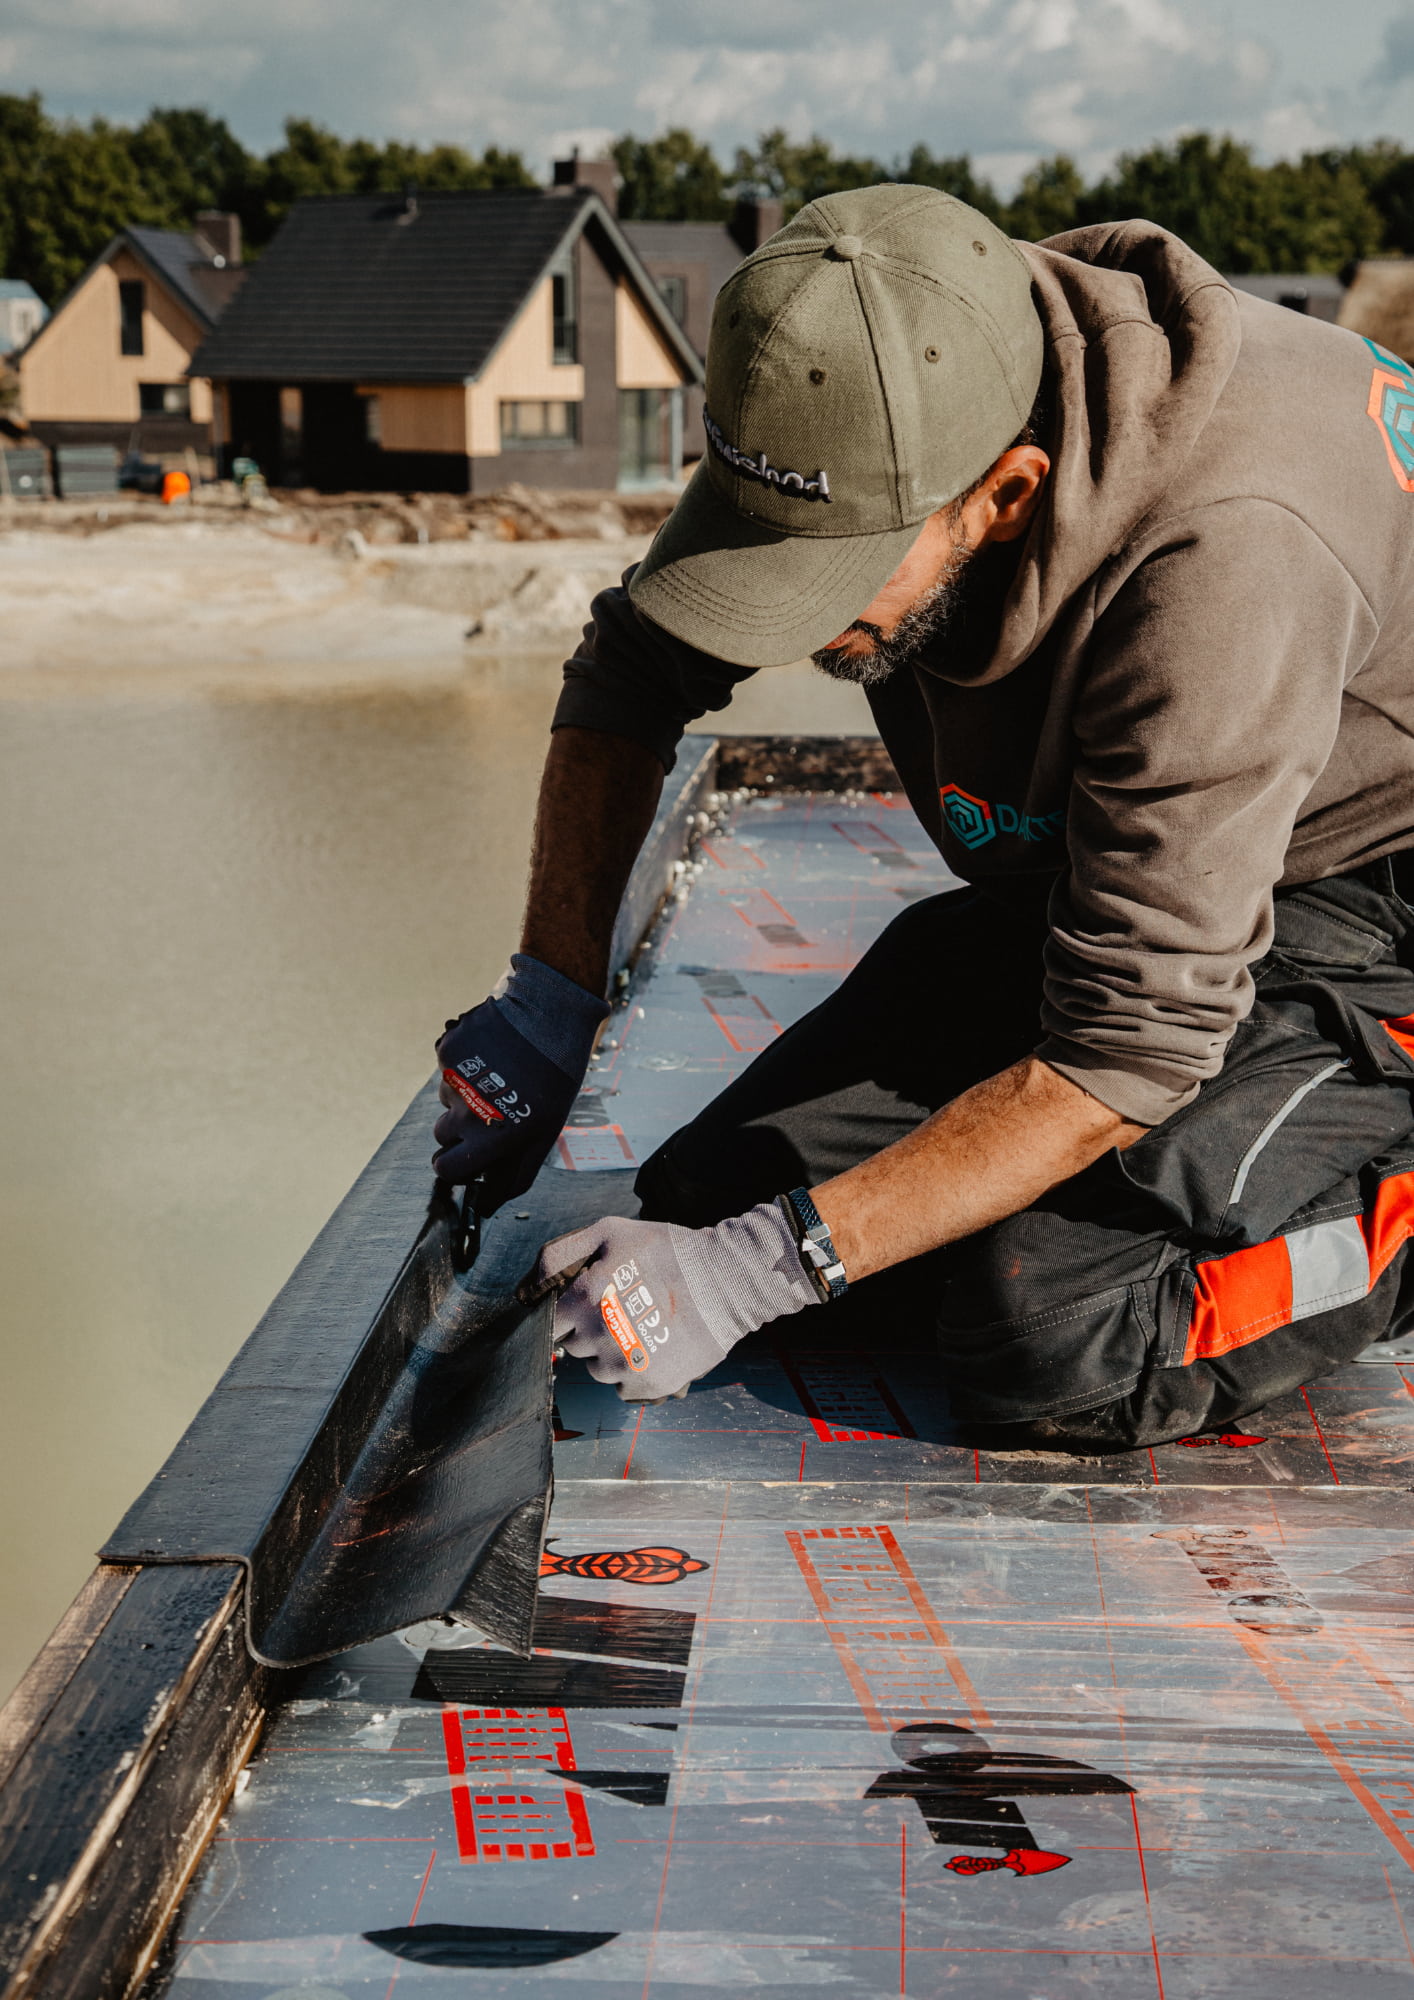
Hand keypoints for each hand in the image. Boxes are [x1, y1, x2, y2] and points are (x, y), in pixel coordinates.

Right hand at [433, 954, 608, 1208]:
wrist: (549, 1012)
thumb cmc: (554, 1079)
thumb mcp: (546, 1131)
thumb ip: (517, 1173)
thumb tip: (489, 1206)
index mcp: (494, 1138)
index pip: (447, 1169)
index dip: (455, 1165)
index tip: (465, 1155)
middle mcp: (468, 1112)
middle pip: (440, 1136)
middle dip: (459, 1129)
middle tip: (490, 1110)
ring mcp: (453, 1079)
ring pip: (444, 1100)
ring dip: (463, 1094)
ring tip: (498, 1075)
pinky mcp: (445, 1051)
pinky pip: (445, 1069)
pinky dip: (462, 1065)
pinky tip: (491, 1053)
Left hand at [536, 1202, 822, 1400]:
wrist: (726, 1280)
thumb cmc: (666, 1251)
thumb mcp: (609, 1232)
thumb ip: (559, 1255)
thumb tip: (523, 1290)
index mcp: (585, 1296)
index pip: (549, 1322)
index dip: (568, 1311)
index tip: (590, 1302)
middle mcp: (599, 1335)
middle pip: (572, 1347)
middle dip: (590, 1329)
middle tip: (623, 1307)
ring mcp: (624, 1364)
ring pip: (596, 1369)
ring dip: (610, 1353)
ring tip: (642, 1326)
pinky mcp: (647, 1384)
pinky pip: (622, 1387)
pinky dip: (634, 1372)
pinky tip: (655, 1346)